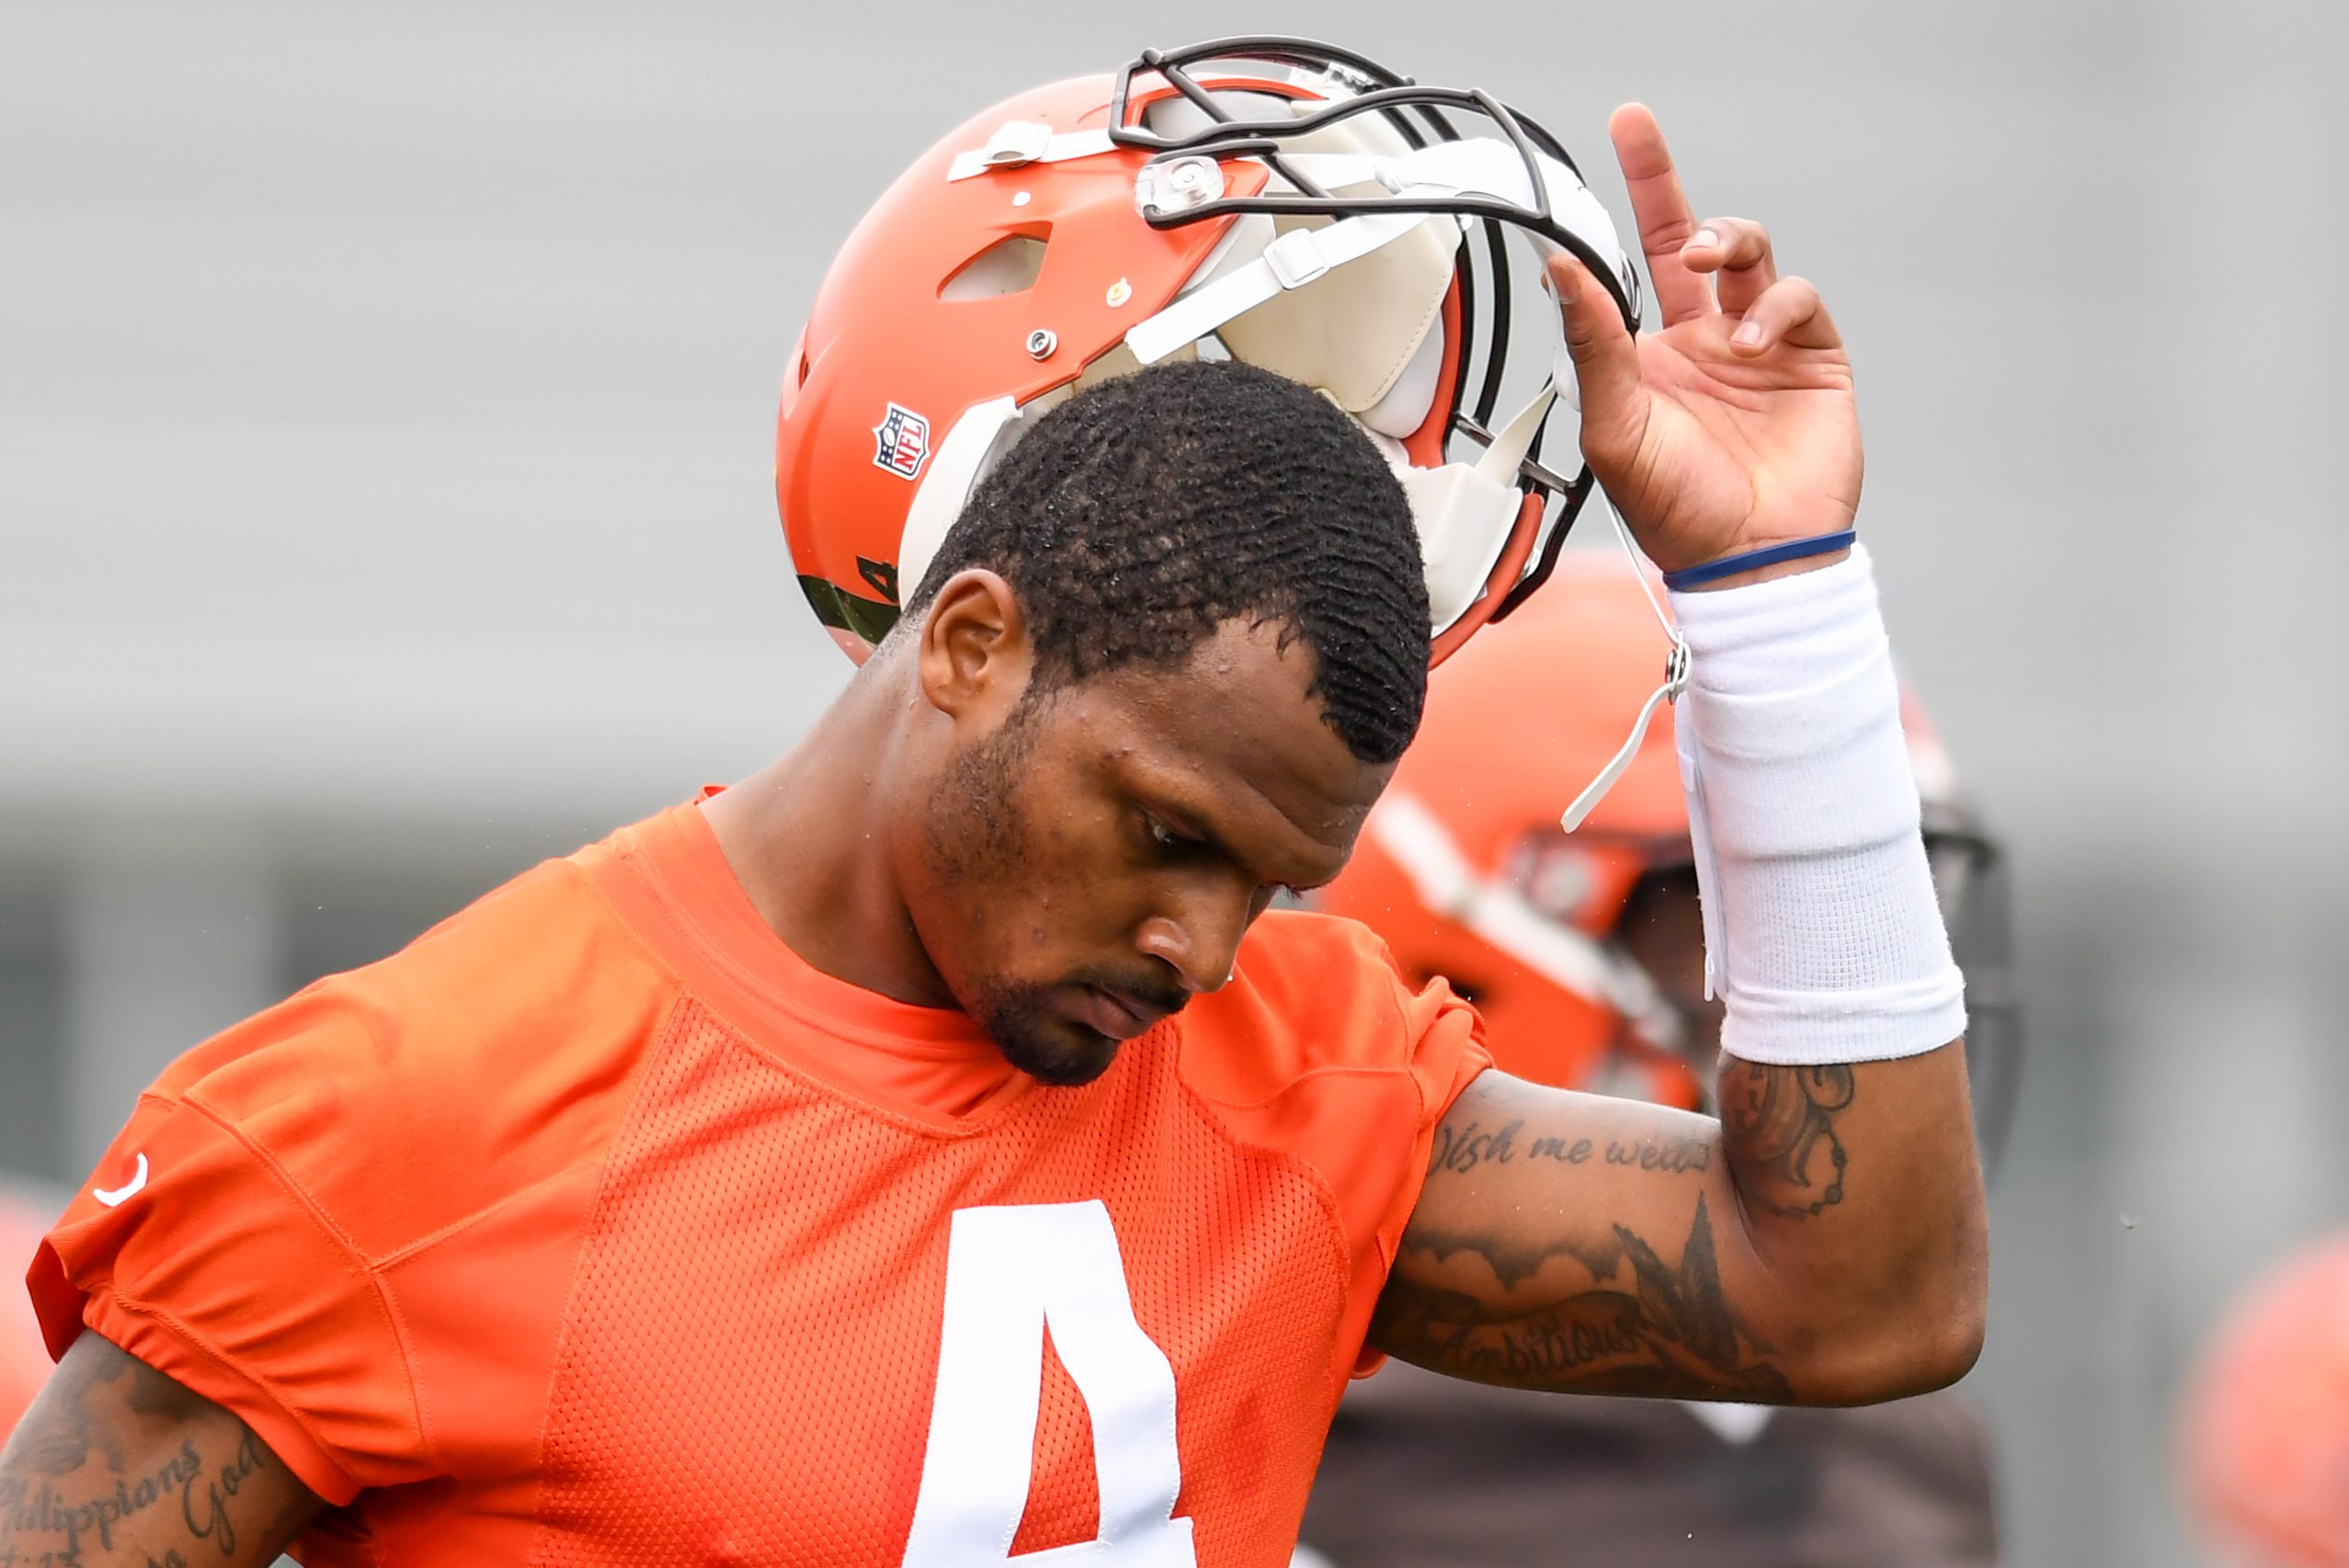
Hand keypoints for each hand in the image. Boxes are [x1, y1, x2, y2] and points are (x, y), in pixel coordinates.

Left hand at [1551, 105, 1860, 582]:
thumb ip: (1593, 342)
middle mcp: (1704, 338)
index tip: (1625, 128)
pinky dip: (1775, 306)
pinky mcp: (1812, 357)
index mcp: (1650, 352)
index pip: (1634, 259)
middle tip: (1639, 138)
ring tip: (1709, 268)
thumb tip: (1557, 270)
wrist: (1749, 560)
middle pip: (1695, 237)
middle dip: (1668, 184)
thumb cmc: (1676, 510)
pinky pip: (1796, 298)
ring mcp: (1760, 344)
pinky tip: (1750, 343)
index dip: (1635, 195)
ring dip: (1728, 240)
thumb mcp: (1615, 425)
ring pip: (1750, 254)